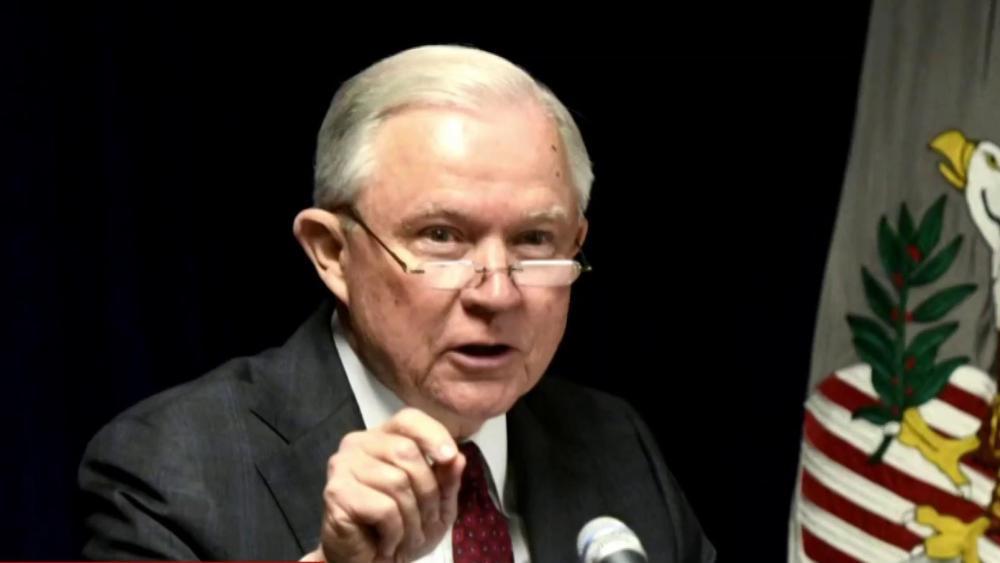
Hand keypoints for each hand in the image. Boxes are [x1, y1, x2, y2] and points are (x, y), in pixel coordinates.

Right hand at [303, 408, 465, 562]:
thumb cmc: (400, 528)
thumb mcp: (436, 504)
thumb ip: (447, 479)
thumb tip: (458, 458)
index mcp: (383, 438)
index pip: (408, 419)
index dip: (433, 434)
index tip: (450, 458)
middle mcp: (358, 444)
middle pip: (407, 451)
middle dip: (427, 492)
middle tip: (426, 522)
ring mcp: (343, 466)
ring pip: (396, 482)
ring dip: (412, 518)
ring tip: (407, 536)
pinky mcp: (336, 493)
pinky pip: (383, 508)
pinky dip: (394, 531)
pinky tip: (386, 542)